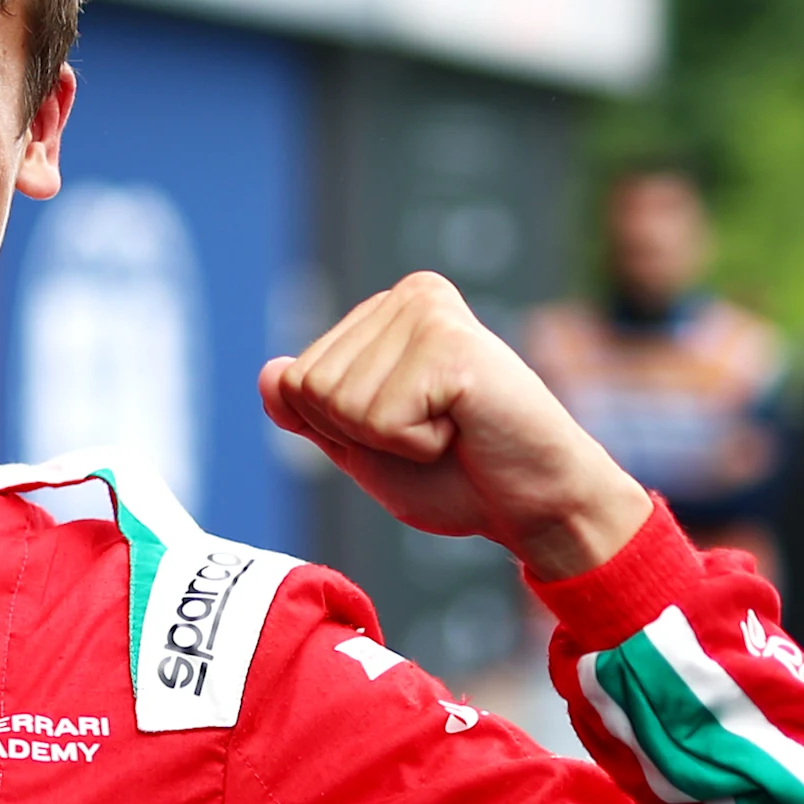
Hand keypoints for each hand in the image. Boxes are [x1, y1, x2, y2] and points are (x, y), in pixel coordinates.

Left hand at [261, 272, 652, 581]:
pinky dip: (416, 445)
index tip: (405, 431)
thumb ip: (311, 412)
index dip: (339, 430)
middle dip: (361, 434)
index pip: (292, 379)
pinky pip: (380, 418)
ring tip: (449, 430)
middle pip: (310, 388)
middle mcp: (407, 296)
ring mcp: (429, 314)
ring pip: (340, 403)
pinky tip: (463, 429)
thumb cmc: (458, 476)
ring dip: (392, 441)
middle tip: (431, 434)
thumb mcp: (362, 445)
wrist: (535, 506)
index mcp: (383, 312)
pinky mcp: (450, 345)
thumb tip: (269, 373)